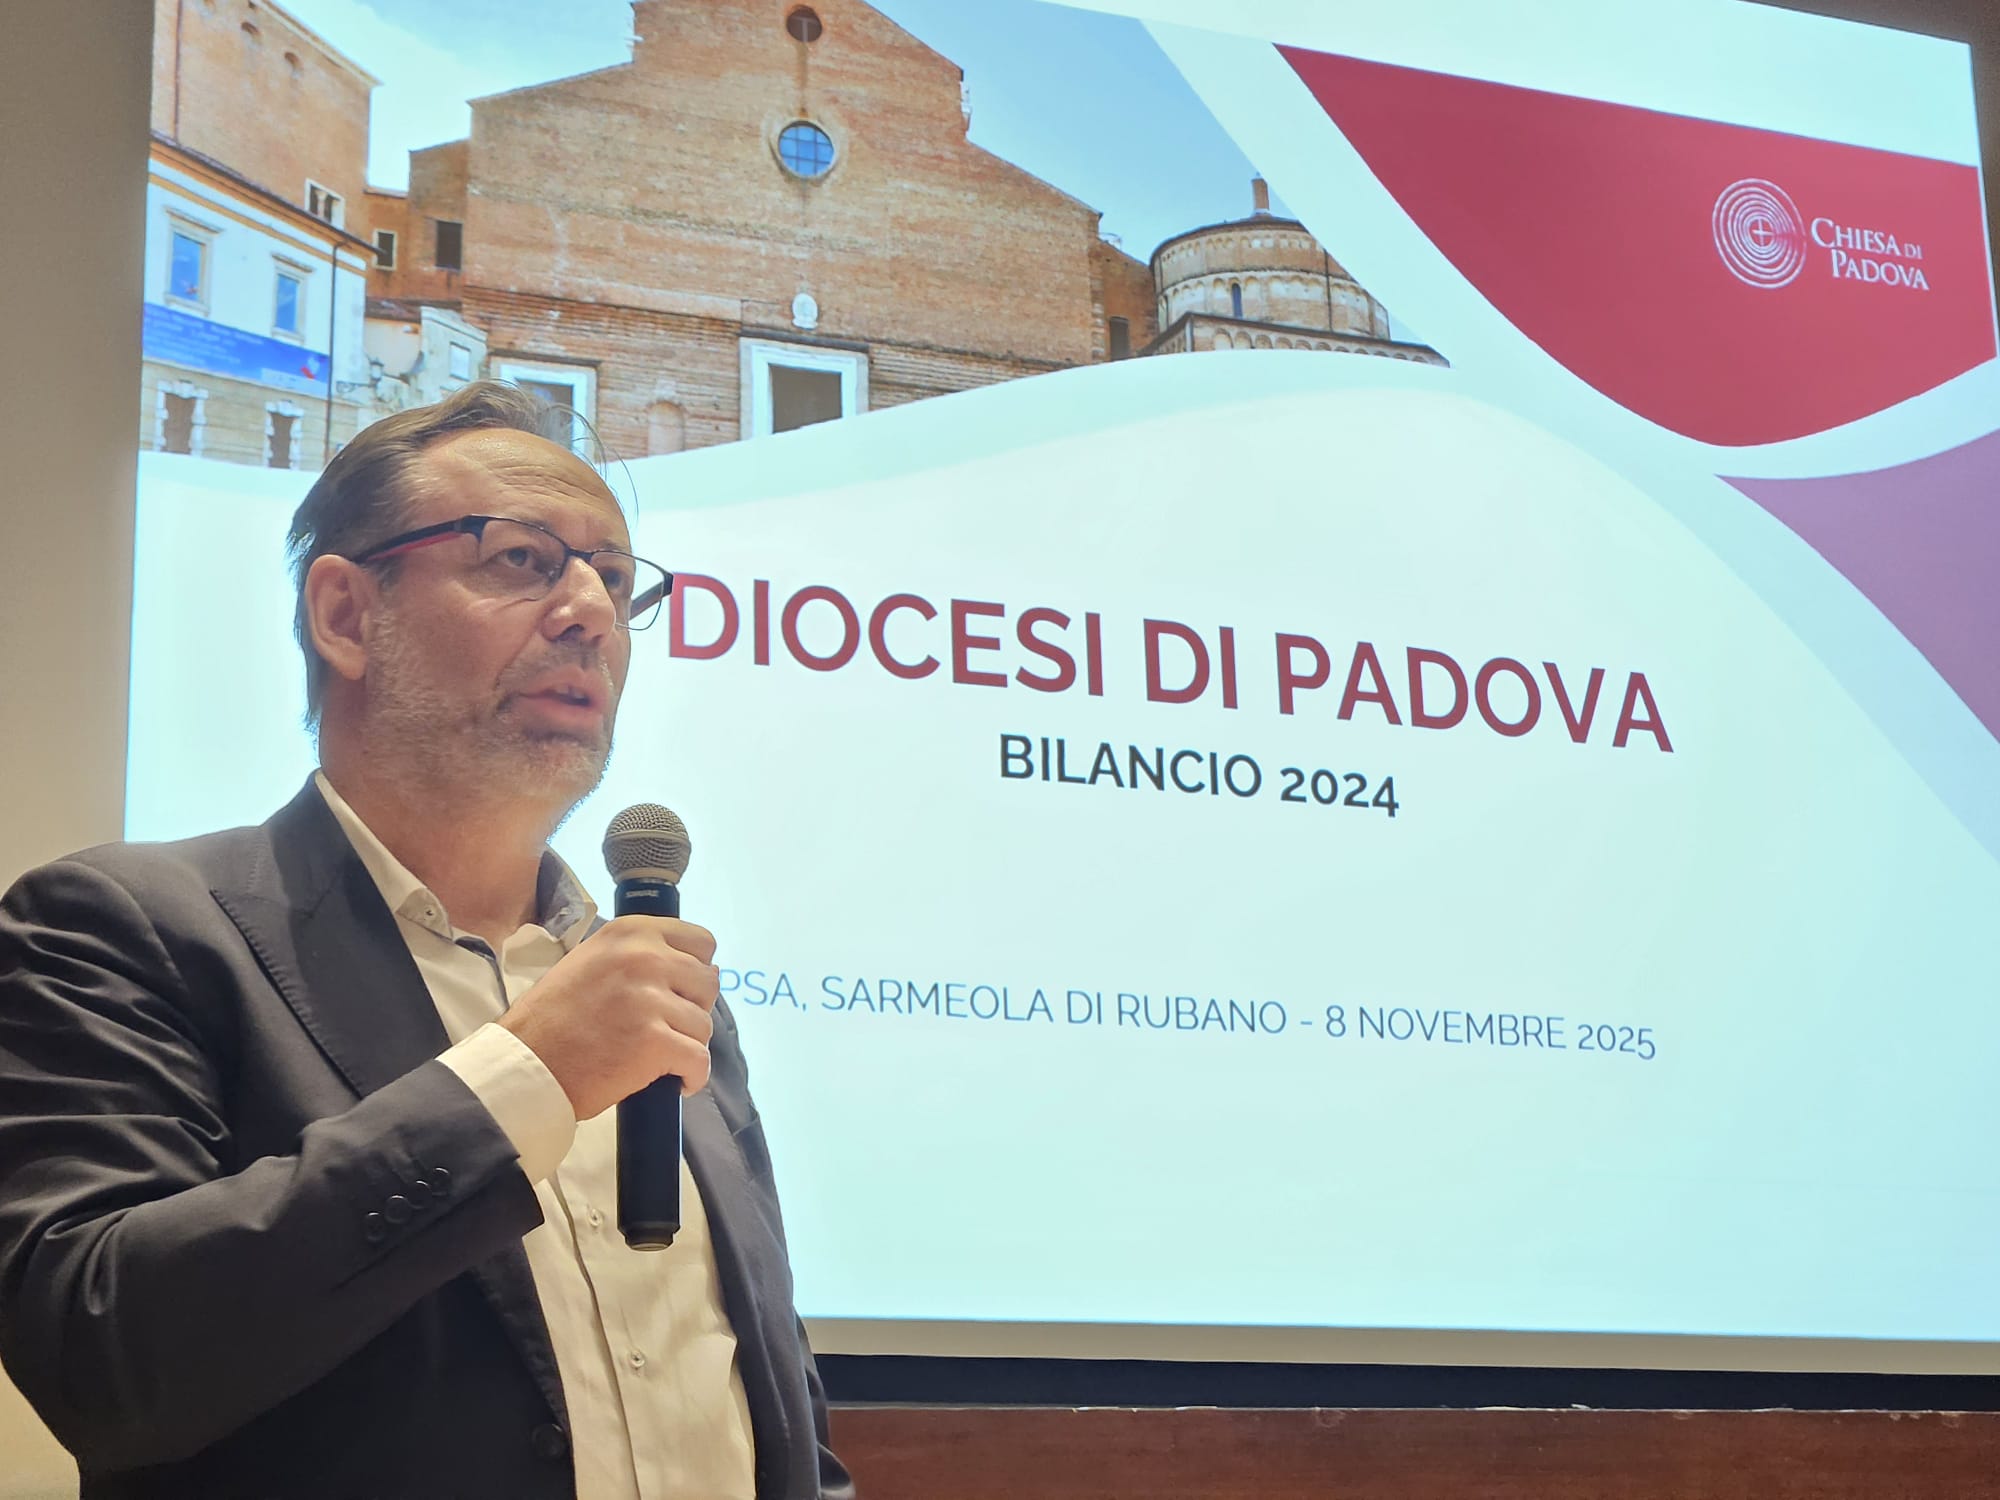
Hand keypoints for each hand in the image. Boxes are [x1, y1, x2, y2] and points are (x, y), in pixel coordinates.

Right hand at [495, 915, 717, 1119]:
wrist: (525, 1065)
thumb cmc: (554, 1018)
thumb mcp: (592, 961)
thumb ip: (640, 956)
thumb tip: (701, 968)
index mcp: (631, 932)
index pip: (702, 942)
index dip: (694, 972)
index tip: (677, 993)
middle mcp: (644, 957)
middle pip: (708, 983)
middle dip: (692, 1010)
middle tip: (663, 1029)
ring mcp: (650, 999)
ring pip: (704, 1025)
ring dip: (687, 1045)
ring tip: (657, 1056)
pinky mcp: (655, 1041)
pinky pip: (699, 1060)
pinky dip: (692, 1075)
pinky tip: (674, 1080)